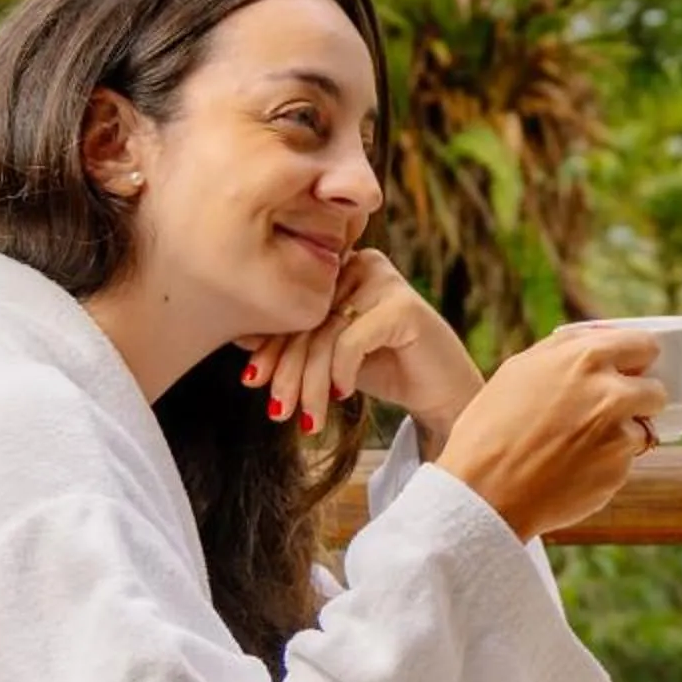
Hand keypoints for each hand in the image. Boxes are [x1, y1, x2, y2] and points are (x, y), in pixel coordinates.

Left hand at [239, 251, 484, 445]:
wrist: (442, 393)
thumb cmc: (386, 368)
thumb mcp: (330, 355)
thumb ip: (295, 341)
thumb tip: (239, 336)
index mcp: (343, 267)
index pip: (295, 306)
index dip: (271, 346)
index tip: (253, 381)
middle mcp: (363, 264)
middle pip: (307, 320)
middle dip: (289, 371)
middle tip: (279, 411)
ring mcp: (386, 281)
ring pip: (325, 336)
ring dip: (312, 383)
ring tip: (309, 417)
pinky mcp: (405, 306)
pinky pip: (351, 342)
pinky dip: (341, 373)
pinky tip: (344, 394)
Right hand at [434, 325, 669, 543]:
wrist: (482, 492)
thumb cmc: (492, 427)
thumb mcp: (521, 369)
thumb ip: (568, 349)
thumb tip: (605, 339)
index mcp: (585, 359)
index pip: (645, 345)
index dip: (639, 359)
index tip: (634, 368)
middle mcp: (610, 394)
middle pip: (657, 390)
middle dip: (639, 400)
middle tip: (610, 411)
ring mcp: (618, 435)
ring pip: (645, 428)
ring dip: (623, 434)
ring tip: (579, 445)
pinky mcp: (619, 471)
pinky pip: (626, 461)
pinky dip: (608, 464)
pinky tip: (573, 468)